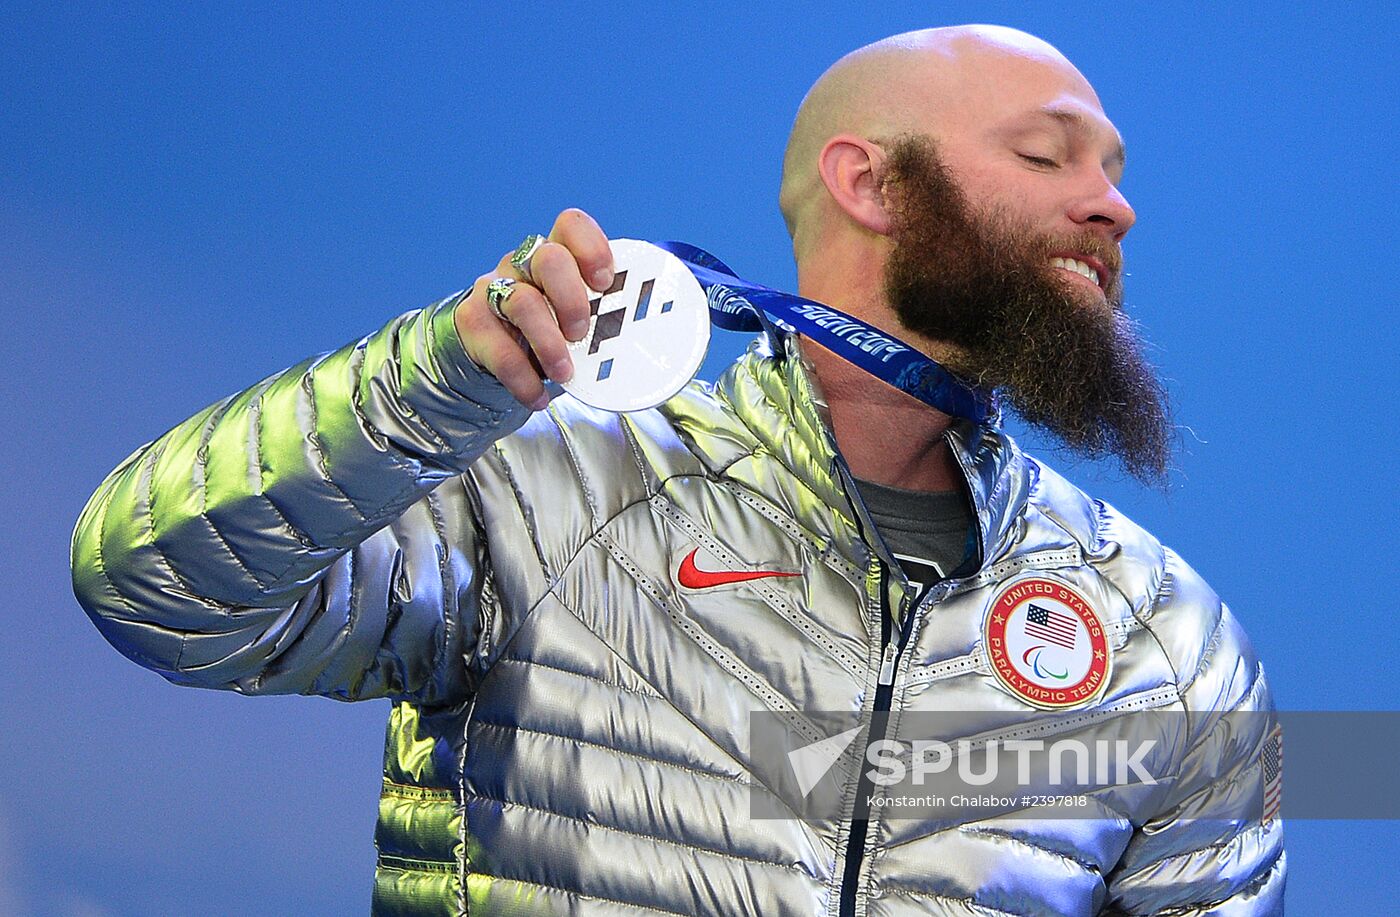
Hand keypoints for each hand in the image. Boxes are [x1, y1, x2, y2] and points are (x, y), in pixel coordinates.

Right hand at [454, 208, 615, 409]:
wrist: (493, 355)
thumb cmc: (551, 331)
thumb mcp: (579, 320)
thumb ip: (606, 319)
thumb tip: (654, 344)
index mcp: (557, 254)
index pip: (571, 225)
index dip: (591, 248)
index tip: (606, 283)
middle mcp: (523, 264)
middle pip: (548, 259)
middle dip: (572, 298)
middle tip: (582, 333)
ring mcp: (495, 289)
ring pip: (522, 302)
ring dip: (549, 344)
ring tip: (564, 373)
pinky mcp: (473, 321)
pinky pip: (498, 347)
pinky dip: (523, 378)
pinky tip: (538, 396)